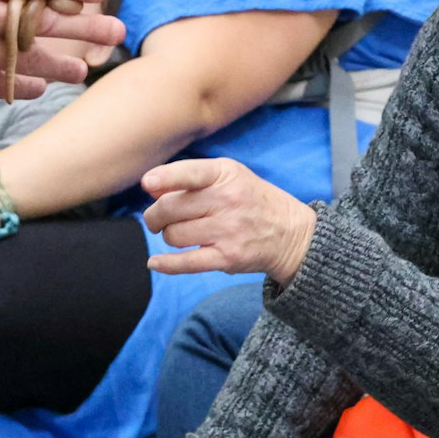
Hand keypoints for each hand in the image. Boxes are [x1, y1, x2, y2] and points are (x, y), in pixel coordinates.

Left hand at [141, 159, 317, 283]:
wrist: (291, 233)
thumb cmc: (251, 200)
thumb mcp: (230, 176)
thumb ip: (190, 177)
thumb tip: (149, 187)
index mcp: (226, 175)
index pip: (190, 173)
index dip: (164, 178)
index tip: (147, 183)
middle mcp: (227, 200)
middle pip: (170, 208)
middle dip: (155, 216)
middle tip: (158, 219)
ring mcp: (227, 230)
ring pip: (174, 235)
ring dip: (169, 236)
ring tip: (179, 234)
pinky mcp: (227, 257)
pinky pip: (186, 262)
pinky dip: (166, 264)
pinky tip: (155, 263)